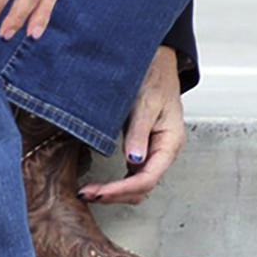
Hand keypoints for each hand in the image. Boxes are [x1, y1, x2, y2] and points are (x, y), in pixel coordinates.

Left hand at [79, 45, 184, 205]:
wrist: (157, 61)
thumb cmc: (156, 77)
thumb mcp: (146, 102)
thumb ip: (139, 131)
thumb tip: (133, 160)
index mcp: (170, 142)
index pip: (147, 179)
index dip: (121, 190)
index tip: (98, 192)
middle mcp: (164, 151)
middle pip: (141, 187)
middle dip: (115, 194)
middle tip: (86, 194)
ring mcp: (154, 151)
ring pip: (137, 184)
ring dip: (115, 191)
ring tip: (89, 191)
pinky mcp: (144, 147)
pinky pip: (133, 173)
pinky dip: (118, 182)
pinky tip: (101, 182)